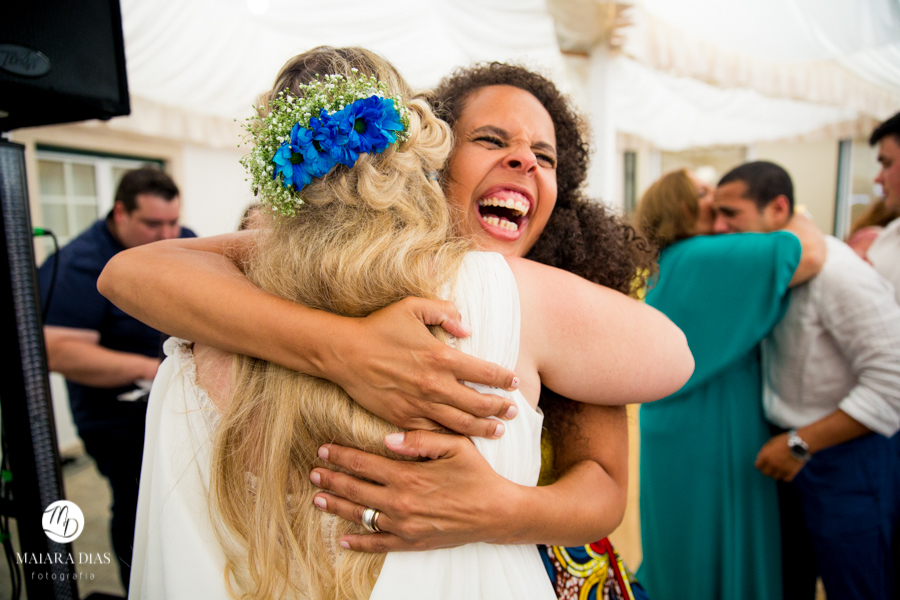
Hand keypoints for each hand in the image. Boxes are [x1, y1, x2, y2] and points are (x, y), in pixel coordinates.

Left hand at [309, 430, 519, 551]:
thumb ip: (420, 439)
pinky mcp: (412, 542)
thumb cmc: (477, 474)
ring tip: (319, 498)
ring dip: (338, 506)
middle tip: (313, 472)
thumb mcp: (455, 446)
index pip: (363, 463)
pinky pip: (379, 544)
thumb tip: (387, 440)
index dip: (340, 455)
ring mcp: (404, 524)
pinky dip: (359, 543)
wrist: (496, 512)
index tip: (323, 449)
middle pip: (355, 488)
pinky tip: (343, 539)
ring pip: (361, 515)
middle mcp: (401, 501)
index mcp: (408, 475)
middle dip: (331, 479)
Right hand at [325, 297, 518, 437]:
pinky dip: (452, 437)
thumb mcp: (412, 307)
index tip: (516, 382)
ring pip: (461, 423)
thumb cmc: (379, 327)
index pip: (485, 372)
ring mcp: (419, 404)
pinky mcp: (403, 418)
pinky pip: (434, 432)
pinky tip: (464, 438)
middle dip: (501, 409)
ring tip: (498, 430)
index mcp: (441, 357)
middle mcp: (434, 384)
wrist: (345, 352)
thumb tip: (467, 328)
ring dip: (484, 428)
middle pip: (479, 404)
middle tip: (514, 412)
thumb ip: (444, 312)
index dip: (505, 379)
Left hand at [754, 433, 805, 481]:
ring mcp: (782, 470)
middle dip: (768, 469)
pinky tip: (787, 470)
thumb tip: (760, 458)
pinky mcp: (791, 473)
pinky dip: (786, 476)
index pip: (758, 466)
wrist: (800, 443)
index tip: (764, 463)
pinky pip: (785, 479)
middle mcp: (772, 464)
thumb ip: (765, 451)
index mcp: (766, 456)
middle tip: (772, 466)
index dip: (760, 464)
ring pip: (775, 477)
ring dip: (777, 473)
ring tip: (780, 467)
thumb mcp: (771, 442)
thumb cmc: (785, 440)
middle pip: (765, 473)